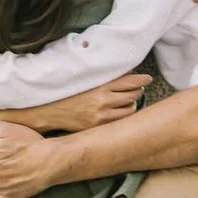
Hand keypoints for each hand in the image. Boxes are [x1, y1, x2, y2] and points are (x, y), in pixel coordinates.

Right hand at [33, 72, 149, 131]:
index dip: (141, 79)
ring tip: (128, 101)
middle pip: (132, 95)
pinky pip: (120, 121)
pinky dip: (123, 115)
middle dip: (138, 90)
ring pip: (129, 109)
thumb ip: (105, 78)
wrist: (50, 110)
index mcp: (100, 86)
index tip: (148, 78)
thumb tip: (125, 71)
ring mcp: (101, 116)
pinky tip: (119, 112)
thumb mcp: (86, 81)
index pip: (128, 81)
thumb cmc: (68, 92)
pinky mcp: (98, 126)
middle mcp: (103, 101)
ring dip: (132, 104)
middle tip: (138, 88)